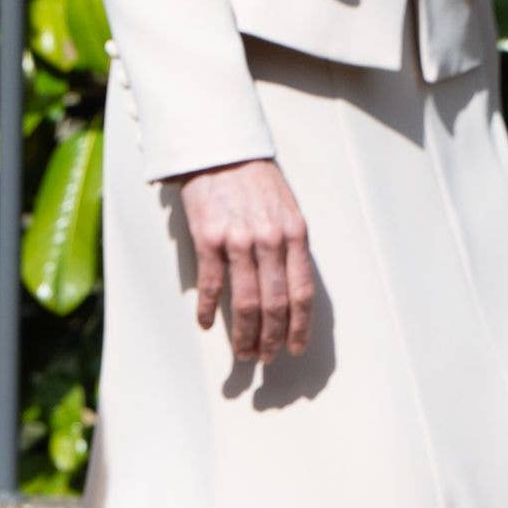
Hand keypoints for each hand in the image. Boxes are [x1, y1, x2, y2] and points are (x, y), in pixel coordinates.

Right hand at [177, 157, 315, 364]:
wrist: (220, 150)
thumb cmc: (254, 180)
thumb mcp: (286, 209)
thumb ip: (290, 245)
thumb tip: (289, 289)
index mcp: (294, 234)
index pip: (302, 292)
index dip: (300, 326)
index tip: (296, 348)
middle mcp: (270, 240)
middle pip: (275, 304)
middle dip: (271, 338)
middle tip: (265, 358)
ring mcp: (238, 240)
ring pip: (245, 301)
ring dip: (243, 333)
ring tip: (241, 351)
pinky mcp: (208, 238)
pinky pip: (211, 284)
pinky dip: (207, 309)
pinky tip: (205, 323)